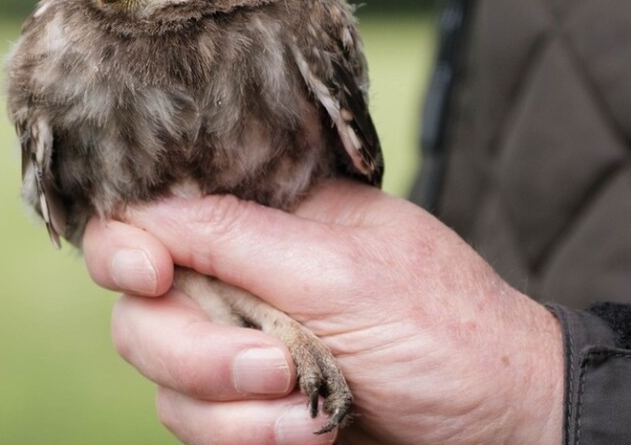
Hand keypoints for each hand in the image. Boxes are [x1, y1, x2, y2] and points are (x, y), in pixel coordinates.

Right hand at [82, 180, 564, 444]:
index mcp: (266, 216)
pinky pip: (194, 426)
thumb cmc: (447, 333)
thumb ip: (238, 239)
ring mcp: (242, 345)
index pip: (155, 214)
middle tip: (274, 365)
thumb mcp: (344, 274)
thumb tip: (143, 208)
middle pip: (142, 308)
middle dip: (196, 350)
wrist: (502, 428)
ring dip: (229, 408)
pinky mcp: (249, 409)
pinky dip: (241, 438)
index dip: (128, 246)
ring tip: (307, 412)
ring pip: (162, 378)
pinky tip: (307, 435)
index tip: (150, 276)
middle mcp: (242, 276)